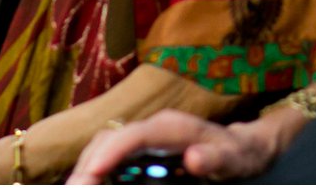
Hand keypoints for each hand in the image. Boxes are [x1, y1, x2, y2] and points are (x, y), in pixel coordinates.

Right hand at [65, 110, 279, 183]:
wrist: (243, 146)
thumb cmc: (240, 154)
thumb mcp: (236, 159)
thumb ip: (216, 158)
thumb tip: (194, 158)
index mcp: (171, 127)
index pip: (132, 135)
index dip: (109, 153)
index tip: (90, 175)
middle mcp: (152, 127)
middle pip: (108, 140)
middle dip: (88, 165)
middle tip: (72, 190)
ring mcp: (143, 136)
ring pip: (103, 146)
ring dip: (87, 167)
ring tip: (74, 188)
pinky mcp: (141, 148)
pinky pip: (110, 155)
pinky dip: (96, 169)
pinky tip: (90, 183)